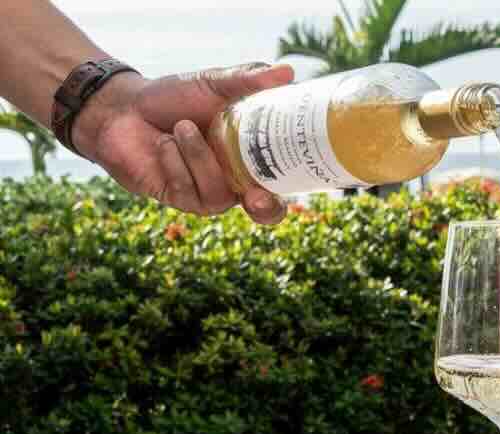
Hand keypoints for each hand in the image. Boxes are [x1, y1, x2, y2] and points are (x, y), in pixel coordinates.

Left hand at [71, 62, 295, 224]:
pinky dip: (175, 162)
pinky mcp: (179, 199)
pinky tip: (164, 145)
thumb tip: (286, 72)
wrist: (123, 108)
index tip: (291, 187)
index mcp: (252, 158)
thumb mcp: (212, 84)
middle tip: (254, 196)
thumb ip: (248, 81)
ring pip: (219, 193)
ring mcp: (208, 194)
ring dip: (200, 158)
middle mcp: (236, 182)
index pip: (283, 186)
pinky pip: (188, 191)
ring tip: (181, 127)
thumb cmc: (172, 97)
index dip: (292, 193)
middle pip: (264, 210)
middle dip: (263, 207)